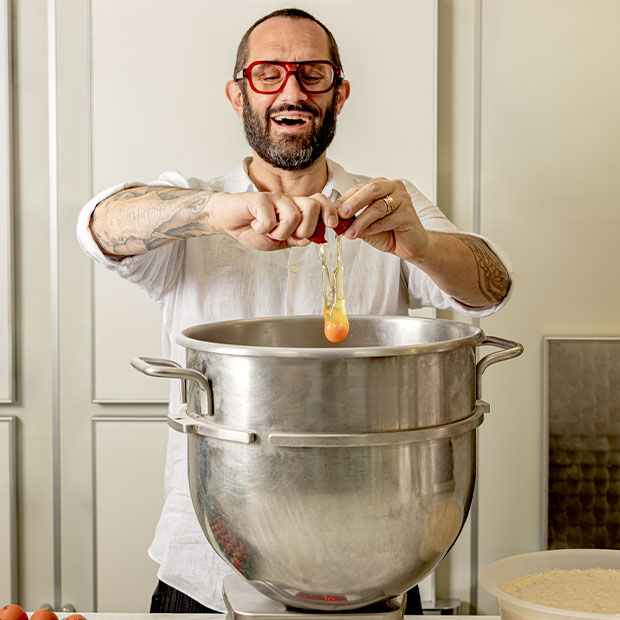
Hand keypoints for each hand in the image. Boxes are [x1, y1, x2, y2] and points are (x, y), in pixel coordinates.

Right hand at [207, 191, 338, 250]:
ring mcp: (275, 198)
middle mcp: (289, 200)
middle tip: (289, 236)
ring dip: (281, 232)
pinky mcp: (259, 199)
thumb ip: (296, 239)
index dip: (330, 213)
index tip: (332, 226)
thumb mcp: (279, 241)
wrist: (227, 221)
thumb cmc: (253, 228)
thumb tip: (314, 239)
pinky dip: (263, 229)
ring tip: (269, 232)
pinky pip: (271, 219)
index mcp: (297, 208)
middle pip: (314, 207)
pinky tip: (256, 225)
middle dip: (306, 229)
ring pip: (294, 216)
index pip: (322, 203)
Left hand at [335, 178, 427, 260]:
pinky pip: (388, 220)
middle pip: (371, 190)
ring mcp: (403, 199)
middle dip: (353, 203)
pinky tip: (364, 234)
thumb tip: (334, 218)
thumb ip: (352, 219)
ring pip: (378, 207)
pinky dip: (373, 228)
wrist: (409, 245)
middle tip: (341, 215)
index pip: (359, 188)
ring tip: (349, 233)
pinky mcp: (408, 214)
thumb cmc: (388, 231)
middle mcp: (393, 187)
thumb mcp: (365, 224)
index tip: (331, 211)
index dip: (344, 199)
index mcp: (380, 185)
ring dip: (361, 221)